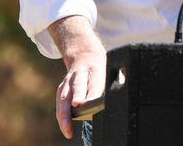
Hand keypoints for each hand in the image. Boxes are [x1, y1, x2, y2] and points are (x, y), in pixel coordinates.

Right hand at [49, 16, 105, 138]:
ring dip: (64, 113)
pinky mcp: (62, 89)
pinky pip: (60, 103)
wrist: (83, 54)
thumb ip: (114, 83)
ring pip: (64, 96)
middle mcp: (79, 74)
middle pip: (77, 85)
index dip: (92, 92)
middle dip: (77, 95)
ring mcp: (68, 81)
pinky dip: (62, 116)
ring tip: (68, 129)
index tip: (91, 102)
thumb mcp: (110, 70)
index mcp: (95, 69)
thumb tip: (122, 99)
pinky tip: (66, 128)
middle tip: (77, 105)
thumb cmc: (100, 68)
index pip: (95, 81)